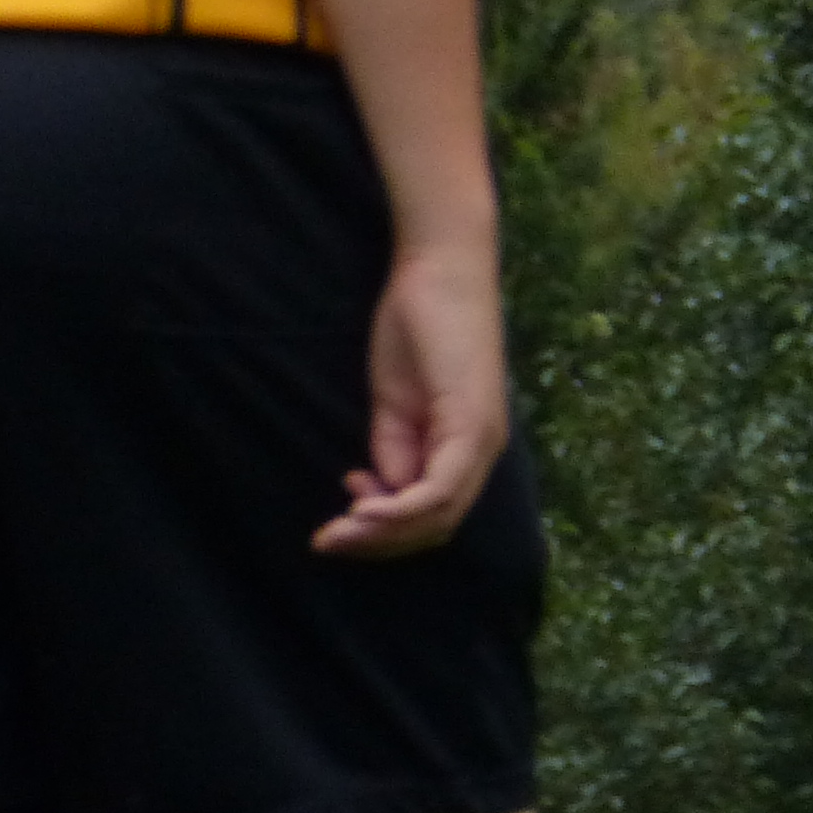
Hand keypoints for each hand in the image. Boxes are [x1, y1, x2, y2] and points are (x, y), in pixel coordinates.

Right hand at [315, 241, 508, 557]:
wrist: (440, 269)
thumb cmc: (418, 324)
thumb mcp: (396, 399)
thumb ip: (394, 447)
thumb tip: (385, 490)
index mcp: (465, 448)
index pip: (433, 514)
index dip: (387, 529)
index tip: (343, 519)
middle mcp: (482, 452)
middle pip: (437, 525)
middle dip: (381, 542)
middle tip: (330, 542)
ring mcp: (482, 441)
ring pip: (440, 515)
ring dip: (385, 532)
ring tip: (340, 533)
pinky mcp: (474, 425)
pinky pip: (443, 487)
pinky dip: (404, 508)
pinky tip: (366, 510)